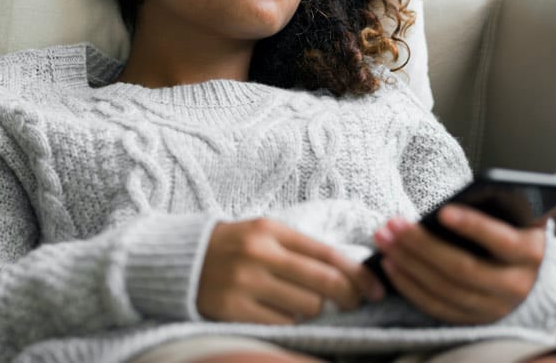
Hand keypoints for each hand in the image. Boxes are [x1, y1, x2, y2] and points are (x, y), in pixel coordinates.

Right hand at [197, 217, 383, 323]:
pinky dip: (288, 322)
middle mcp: (259, 254)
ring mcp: (245, 283)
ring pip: (306, 308)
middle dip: (348, 296)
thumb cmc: (233, 246)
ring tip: (302, 303)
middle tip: (355, 303)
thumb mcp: (265, 234)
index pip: (327, 253)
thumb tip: (350, 273)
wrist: (181, 260)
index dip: (358, 274)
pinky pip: (282, 325)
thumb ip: (301, 248)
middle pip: (323, 283)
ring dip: (313, 311)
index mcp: (271, 230)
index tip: (375, 288)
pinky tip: (280, 312)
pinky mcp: (233, 310)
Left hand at [374, 206, 544, 323]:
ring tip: (384, 237)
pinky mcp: (468, 319)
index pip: (500, 241)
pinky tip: (389, 263)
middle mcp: (512, 285)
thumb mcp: (529, 216)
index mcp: (529, 253)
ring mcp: (489, 306)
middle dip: (422, 244)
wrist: (521, 277)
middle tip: (392, 223)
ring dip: (409, 262)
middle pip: (462, 268)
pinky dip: (409, 285)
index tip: (443, 210)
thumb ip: (542, 194)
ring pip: (444, 287)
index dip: (473, 226)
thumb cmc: (514, 234)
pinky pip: (434, 306)